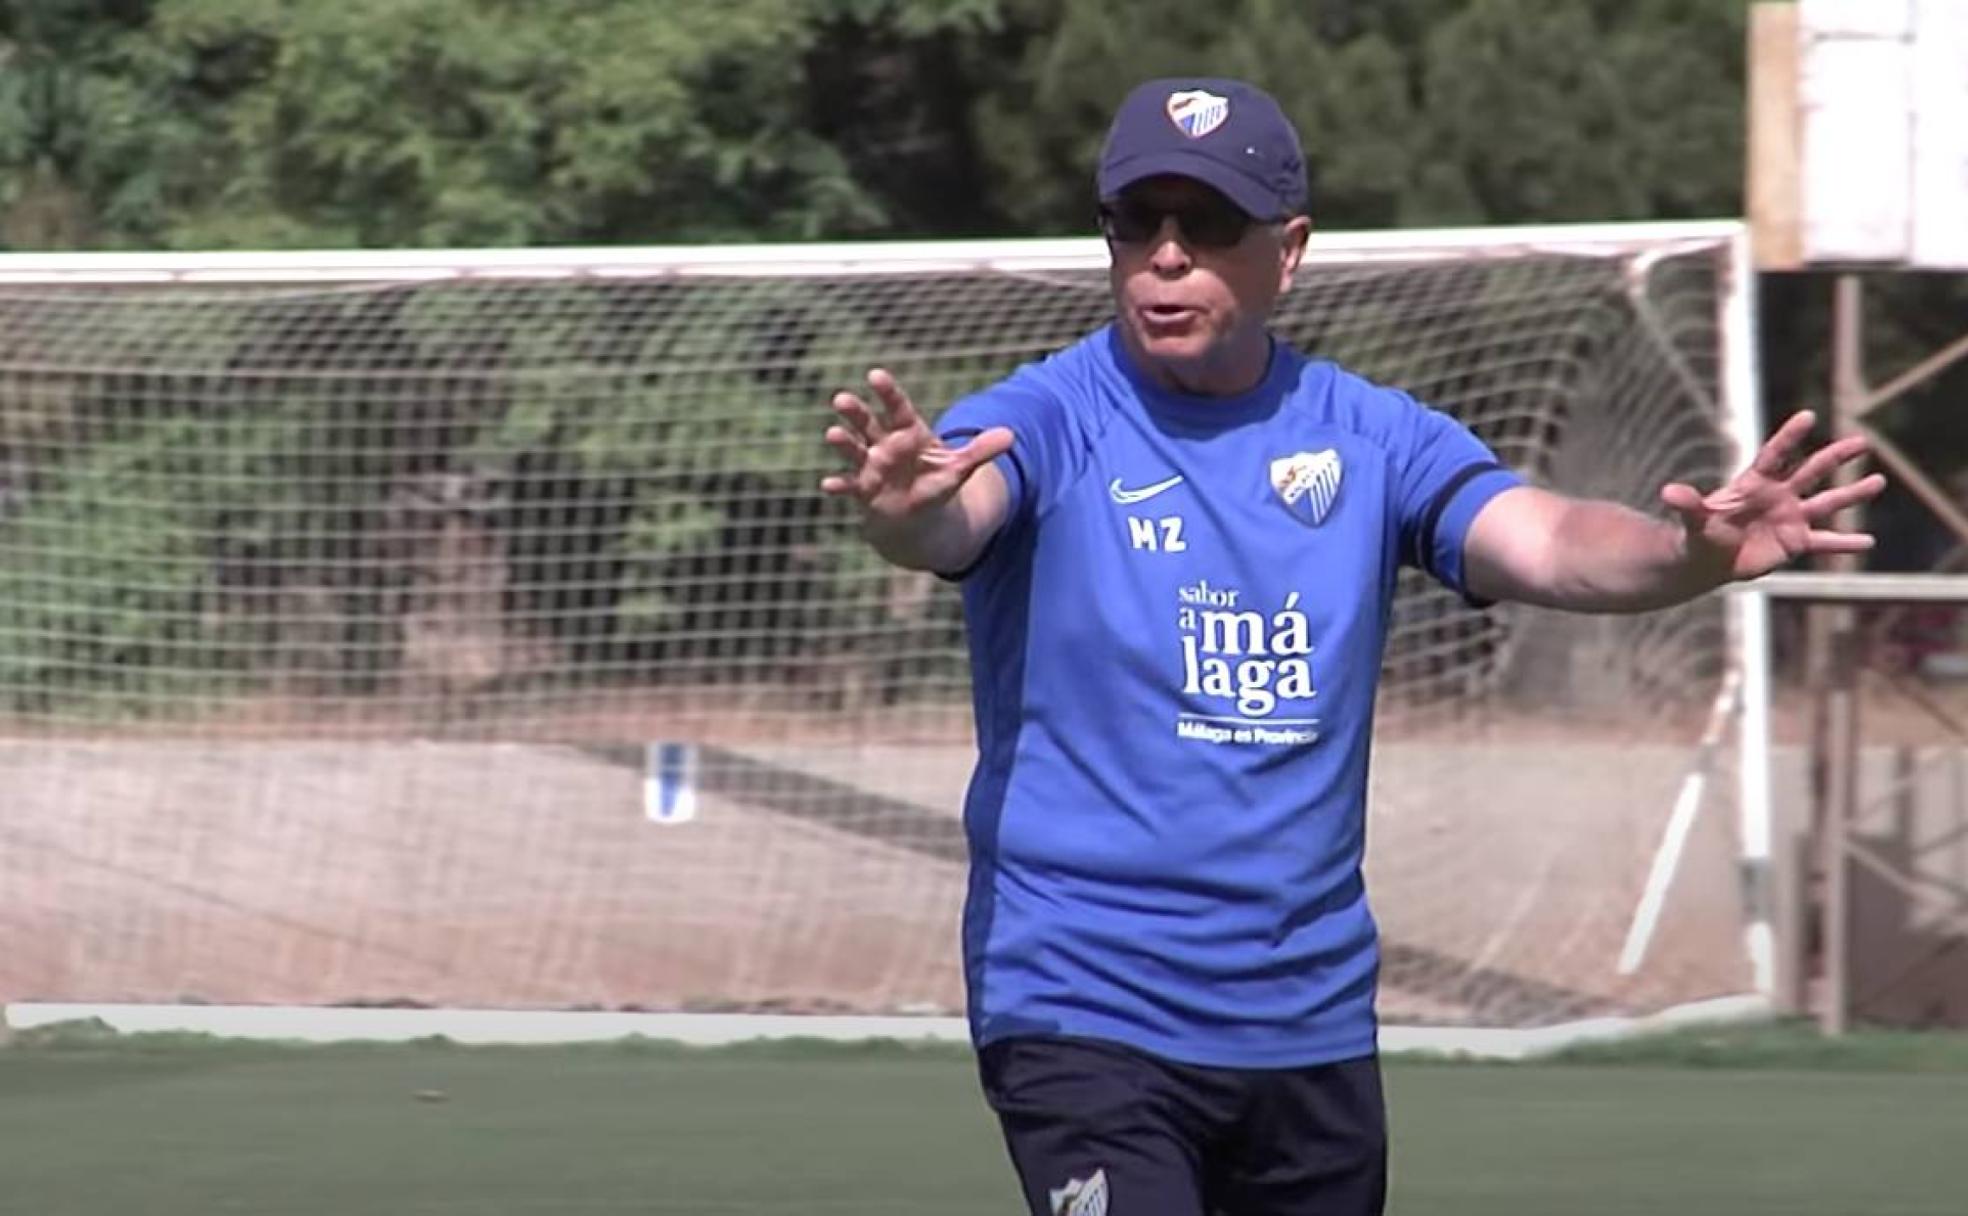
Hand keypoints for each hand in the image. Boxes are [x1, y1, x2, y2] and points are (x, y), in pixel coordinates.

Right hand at [819, 369, 1013, 522]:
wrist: (916, 514)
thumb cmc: (935, 483)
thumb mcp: (959, 468)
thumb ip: (981, 451)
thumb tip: (1011, 435)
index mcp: (908, 432)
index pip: (897, 408)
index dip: (886, 392)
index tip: (874, 375)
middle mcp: (885, 445)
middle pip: (867, 424)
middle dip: (855, 412)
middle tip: (841, 399)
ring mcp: (871, 466)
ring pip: (854, 450)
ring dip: (843, 443)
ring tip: (832, 434)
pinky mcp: (864, 491)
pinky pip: (850, 486)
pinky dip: (840, 485)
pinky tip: (828, 484)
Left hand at [1660, 410, 1886, 582]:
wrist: (1707, 560)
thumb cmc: (1699, 535)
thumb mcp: (1693, 521)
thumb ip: (1687, 505)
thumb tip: (1669, 492)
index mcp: (1754, 483)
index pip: (1776, 454)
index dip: (1790, 436)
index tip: (1808, 416)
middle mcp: (1779, 495)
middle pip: (1812, 470)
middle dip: (1836, 456)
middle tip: (1863, 442)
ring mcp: (1791, 517)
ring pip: (1827, 502)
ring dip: (1853, 493)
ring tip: (1878, 481)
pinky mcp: (1795, 542)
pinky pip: (1825, 541)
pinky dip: (1844, 544)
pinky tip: (1868, 542)